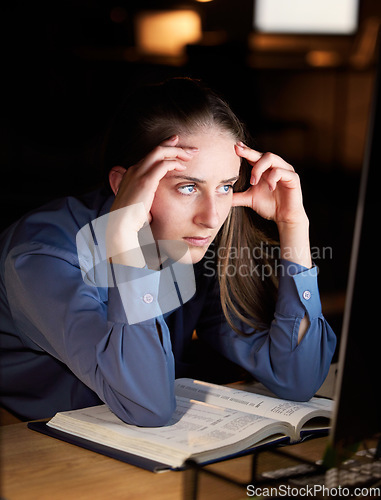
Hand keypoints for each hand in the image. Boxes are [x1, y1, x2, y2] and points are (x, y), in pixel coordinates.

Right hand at [106, 136, 196, 266]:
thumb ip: (147, 198)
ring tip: (190, 155)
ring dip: (177, 152)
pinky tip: (183, 168)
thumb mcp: (139, 203)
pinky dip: (174, 163)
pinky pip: (163, 164)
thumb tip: (155, 205)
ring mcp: (138, 174)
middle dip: (175, 146)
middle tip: (191, 149)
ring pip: (160, 152)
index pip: (151, 155)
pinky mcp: (145, 181)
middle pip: (157, 149)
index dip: (165, 147)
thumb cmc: (131, 219)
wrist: (121, 225)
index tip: (177, 145)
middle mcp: (134, 170)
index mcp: (132, 174)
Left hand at [232, 143, 306, 224]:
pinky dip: (273, 177)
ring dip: (259, 168)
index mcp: (265, 169)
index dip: (245, 150)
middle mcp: (276, 166)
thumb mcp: (249, 199)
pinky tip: (270, 188)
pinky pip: (282, 171)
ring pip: (271, 158)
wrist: (284, 218)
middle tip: (238, 151)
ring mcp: (285, 170)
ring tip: (253, 181)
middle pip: (262, 153)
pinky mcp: (293, 178)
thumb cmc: (269, 206)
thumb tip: (219, 196)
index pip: (254, 156)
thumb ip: (237, 196)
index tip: (234, 147)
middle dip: (249, 152)